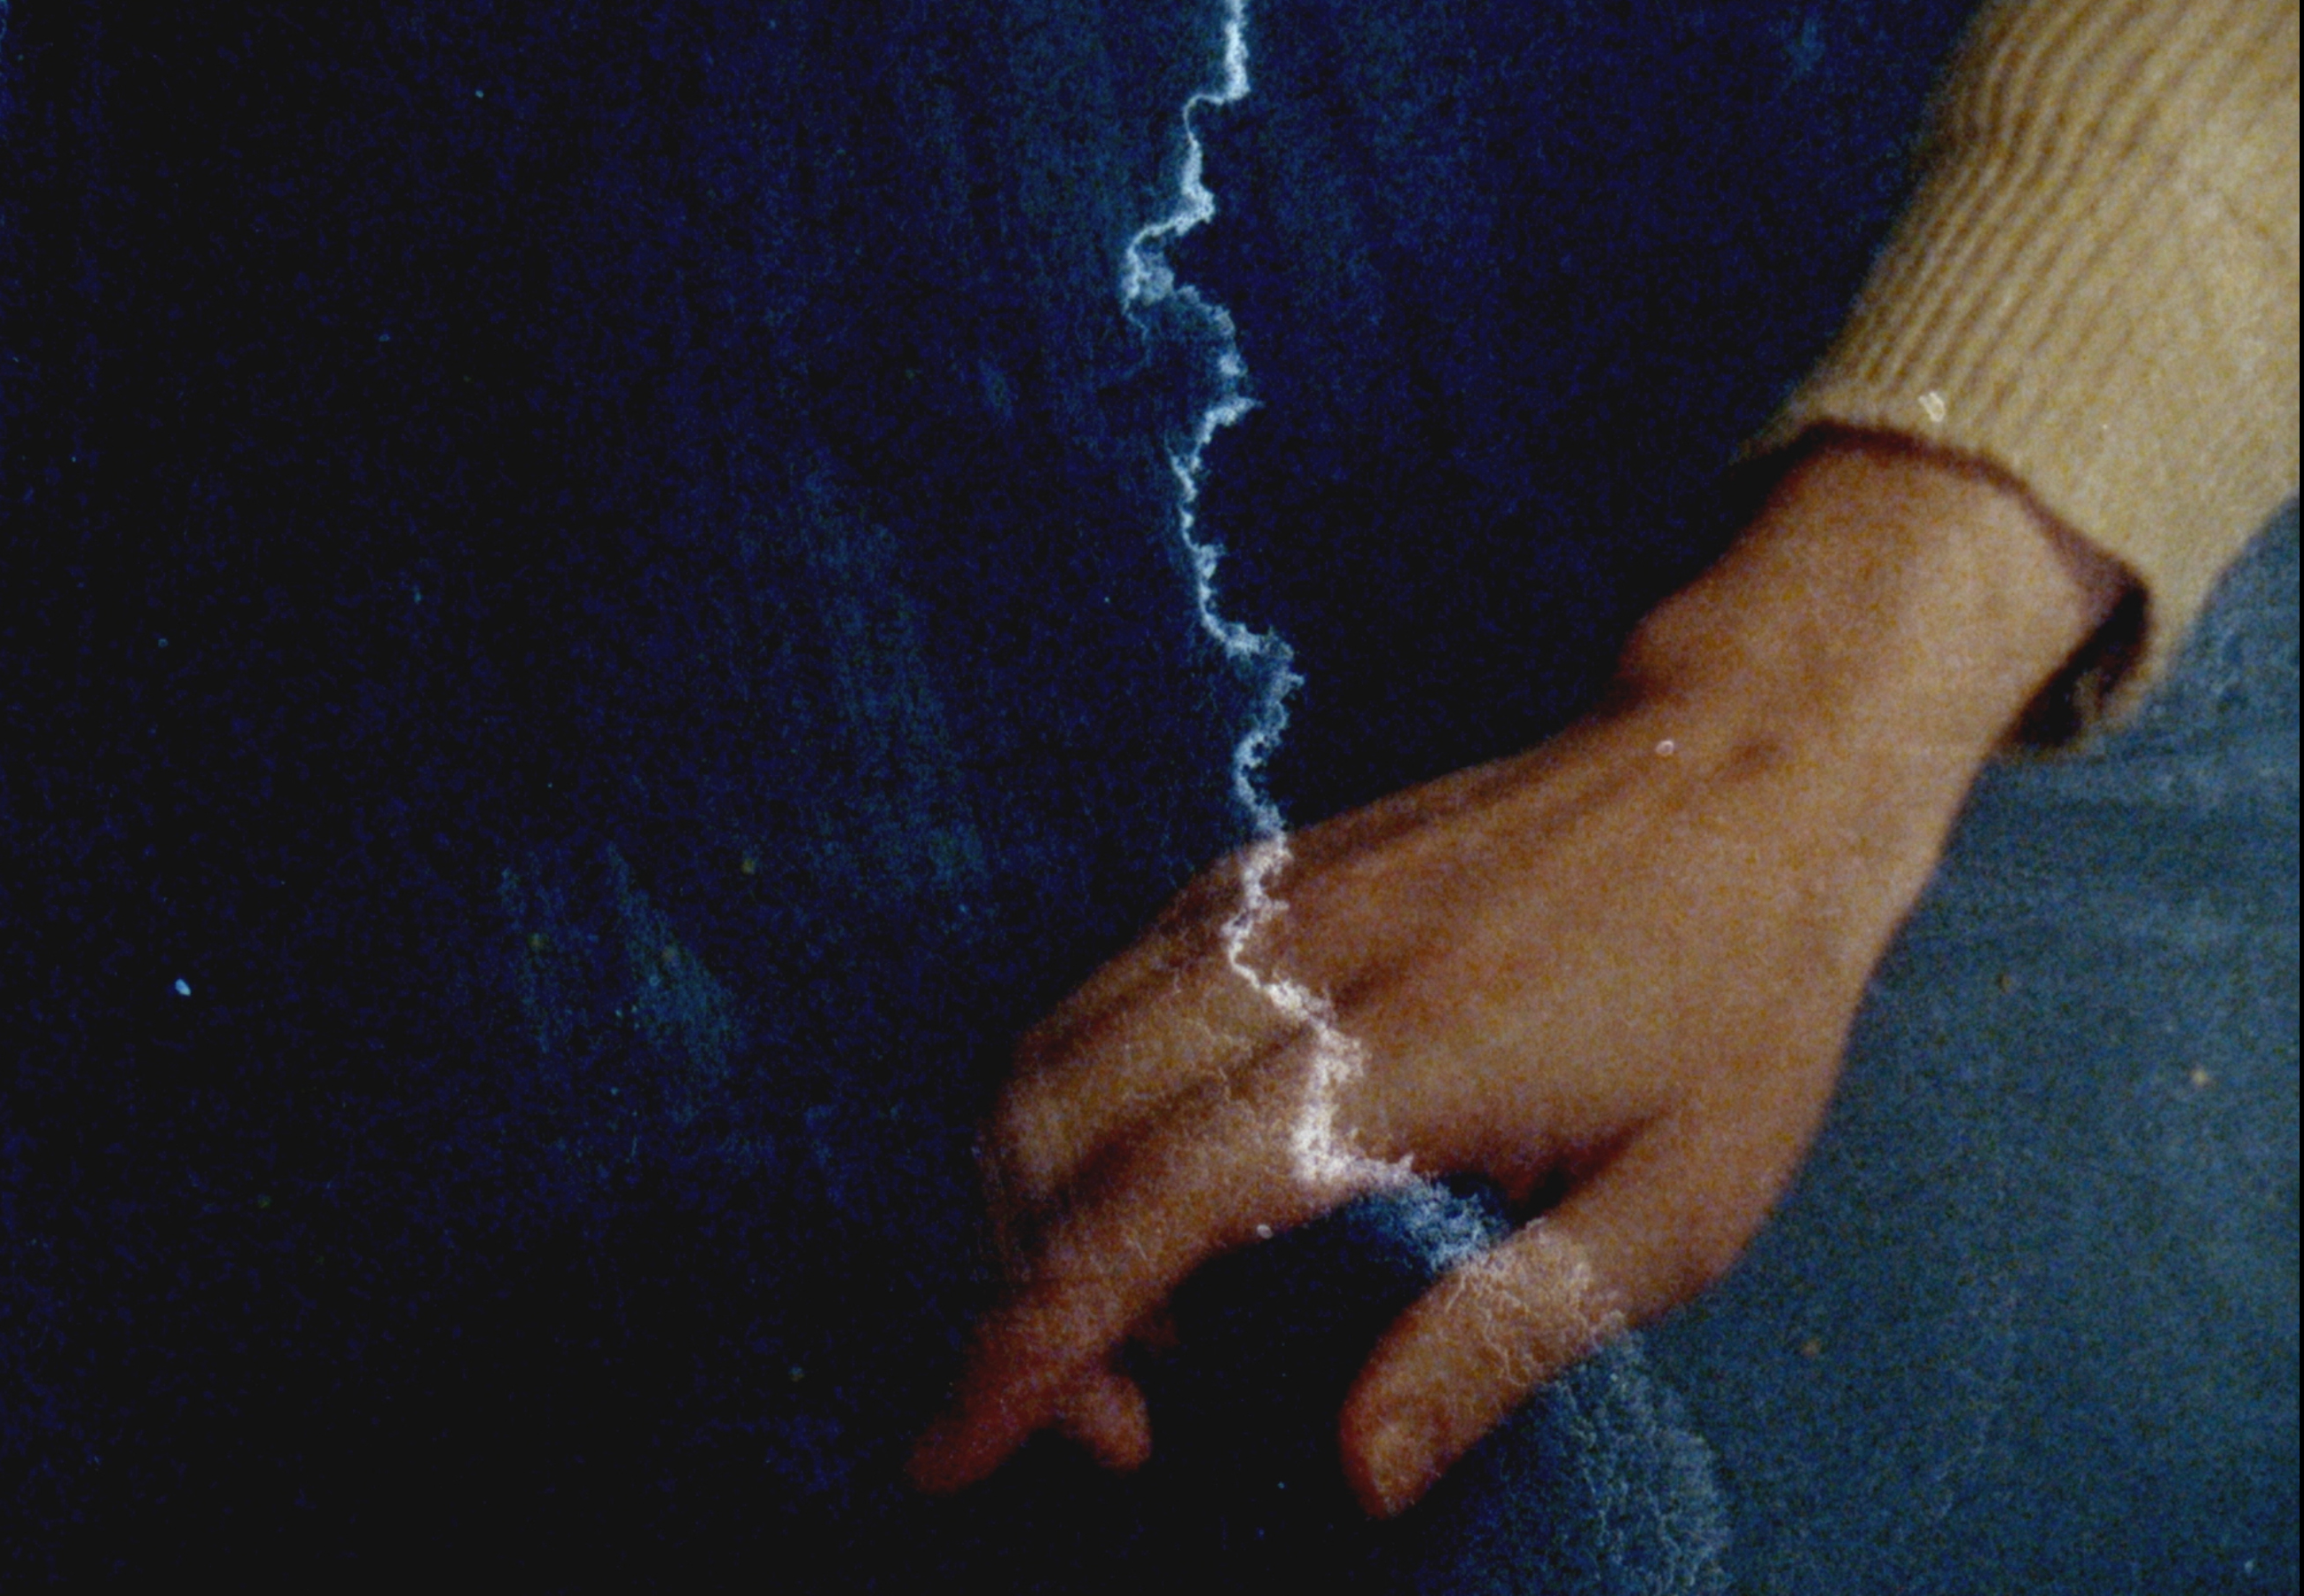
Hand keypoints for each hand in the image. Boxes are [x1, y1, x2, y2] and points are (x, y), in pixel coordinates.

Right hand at [910, 435, 2125, 1516]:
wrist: (1742, 774)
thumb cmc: (1732, 1005)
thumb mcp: (1676, 1208)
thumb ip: (1500, 1337)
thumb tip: (1359, 1473)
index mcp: (1391, 1059)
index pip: (1145, 1207)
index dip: (1033, 1340)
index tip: (956, 1446)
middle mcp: (1288, 966)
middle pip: (1045, 1124)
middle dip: (1019, 1289)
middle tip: (1124, 1416)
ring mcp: (1258, 903)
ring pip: (1046, 1050)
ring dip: (1032, 1202)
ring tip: (1144, 1323)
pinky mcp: (1254, 876)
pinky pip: (1096, 993)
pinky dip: (1070, 1110)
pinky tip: (1161, 1189)